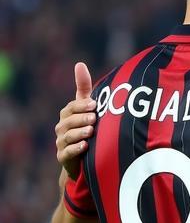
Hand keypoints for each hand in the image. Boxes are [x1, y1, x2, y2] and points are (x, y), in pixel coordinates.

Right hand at [55, 62, 95, 179]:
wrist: (82, 158)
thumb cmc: (86, 127)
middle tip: (94, 118)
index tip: (95, 104)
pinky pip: (67, 152)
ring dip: (79, 133)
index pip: (72, 107)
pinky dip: (75, 149)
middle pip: (68, 121)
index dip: (82, 106)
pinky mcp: (63, 156)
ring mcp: (61, 142)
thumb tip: (80, 64)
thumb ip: (83, 88)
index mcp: (67, 115)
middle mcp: (62, 127)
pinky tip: (85, 146)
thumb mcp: (86, 108)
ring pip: (68, 136)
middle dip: (81, 119)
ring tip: (91, 132)